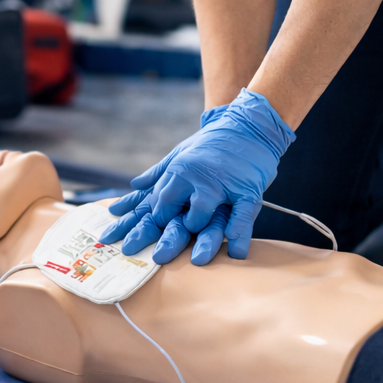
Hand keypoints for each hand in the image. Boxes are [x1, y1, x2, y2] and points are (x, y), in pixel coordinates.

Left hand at [99, 90, 293, 264]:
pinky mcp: (248, 188)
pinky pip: (242, 212)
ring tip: (198, 254)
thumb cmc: (210, 143)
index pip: (160, 202)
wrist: (246, 126)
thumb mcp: (179, 154)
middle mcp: (198, 178)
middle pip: (177, 212)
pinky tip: (232, 246)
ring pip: (204, 213)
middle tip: (158, 256)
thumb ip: (158, 173)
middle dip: (166, 237)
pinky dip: (237, 229)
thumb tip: (134, 186)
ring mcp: (223, 183)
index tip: (147, 236)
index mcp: (179, 171)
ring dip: (199, 234)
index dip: (153, 221)